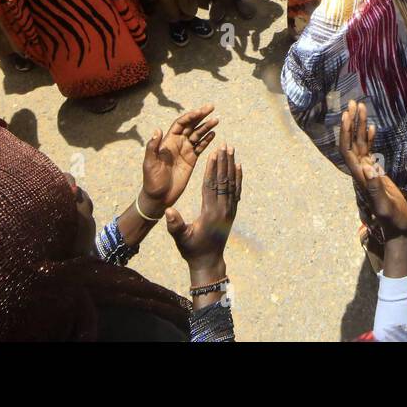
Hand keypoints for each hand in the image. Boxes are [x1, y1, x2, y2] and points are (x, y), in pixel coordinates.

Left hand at [139, 105, 219, 215]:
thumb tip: (157, 130)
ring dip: (206, 127)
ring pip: (198, 135)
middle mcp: (177, 143)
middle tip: (211, 107)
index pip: (180, 124)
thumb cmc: (152, 181)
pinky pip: (201, 147)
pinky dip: (207, 140)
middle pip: (191, 125)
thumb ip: (153, 147)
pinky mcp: (191, 160)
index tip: (200, 111)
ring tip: (216, 120)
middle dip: (201, 116)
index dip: (190, 116)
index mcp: (168, 141)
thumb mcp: (150, 163)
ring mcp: (185, 151)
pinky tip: (214, 134)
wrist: (159, 197)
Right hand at [165, 144, 241, 272]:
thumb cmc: (191, 249)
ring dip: (231, 165)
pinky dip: (238, 177)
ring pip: (232, 183)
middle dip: (224, 162)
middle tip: (225, 144)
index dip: (212, 169)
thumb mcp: (181, 239)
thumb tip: (167, 210)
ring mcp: (230, 210)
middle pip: (224, 181)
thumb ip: (175, 225)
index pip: (211, 186)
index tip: (213, 154)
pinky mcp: (232, 212)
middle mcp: (223, 210)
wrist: (208, 261)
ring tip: (231, 149)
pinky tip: (238, 166)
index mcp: (210, 213)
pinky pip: (236, 191)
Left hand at [338, 100, 406, 240]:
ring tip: (360, 107)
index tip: (346, 115)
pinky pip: (370, 151)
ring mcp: (369, 171)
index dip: (346, 132)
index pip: (348, 150)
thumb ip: (375, 188)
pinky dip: (369, 138)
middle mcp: (361, 171)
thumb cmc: (392, 219)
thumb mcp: (384, 205)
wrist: (398, 228)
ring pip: (361, 144)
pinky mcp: (377, 173)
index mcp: (361, 176)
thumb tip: (368, 167)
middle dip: (351, 123)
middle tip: (353, 103)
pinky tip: (372, 127)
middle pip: (352, 143)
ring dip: (359, 126)